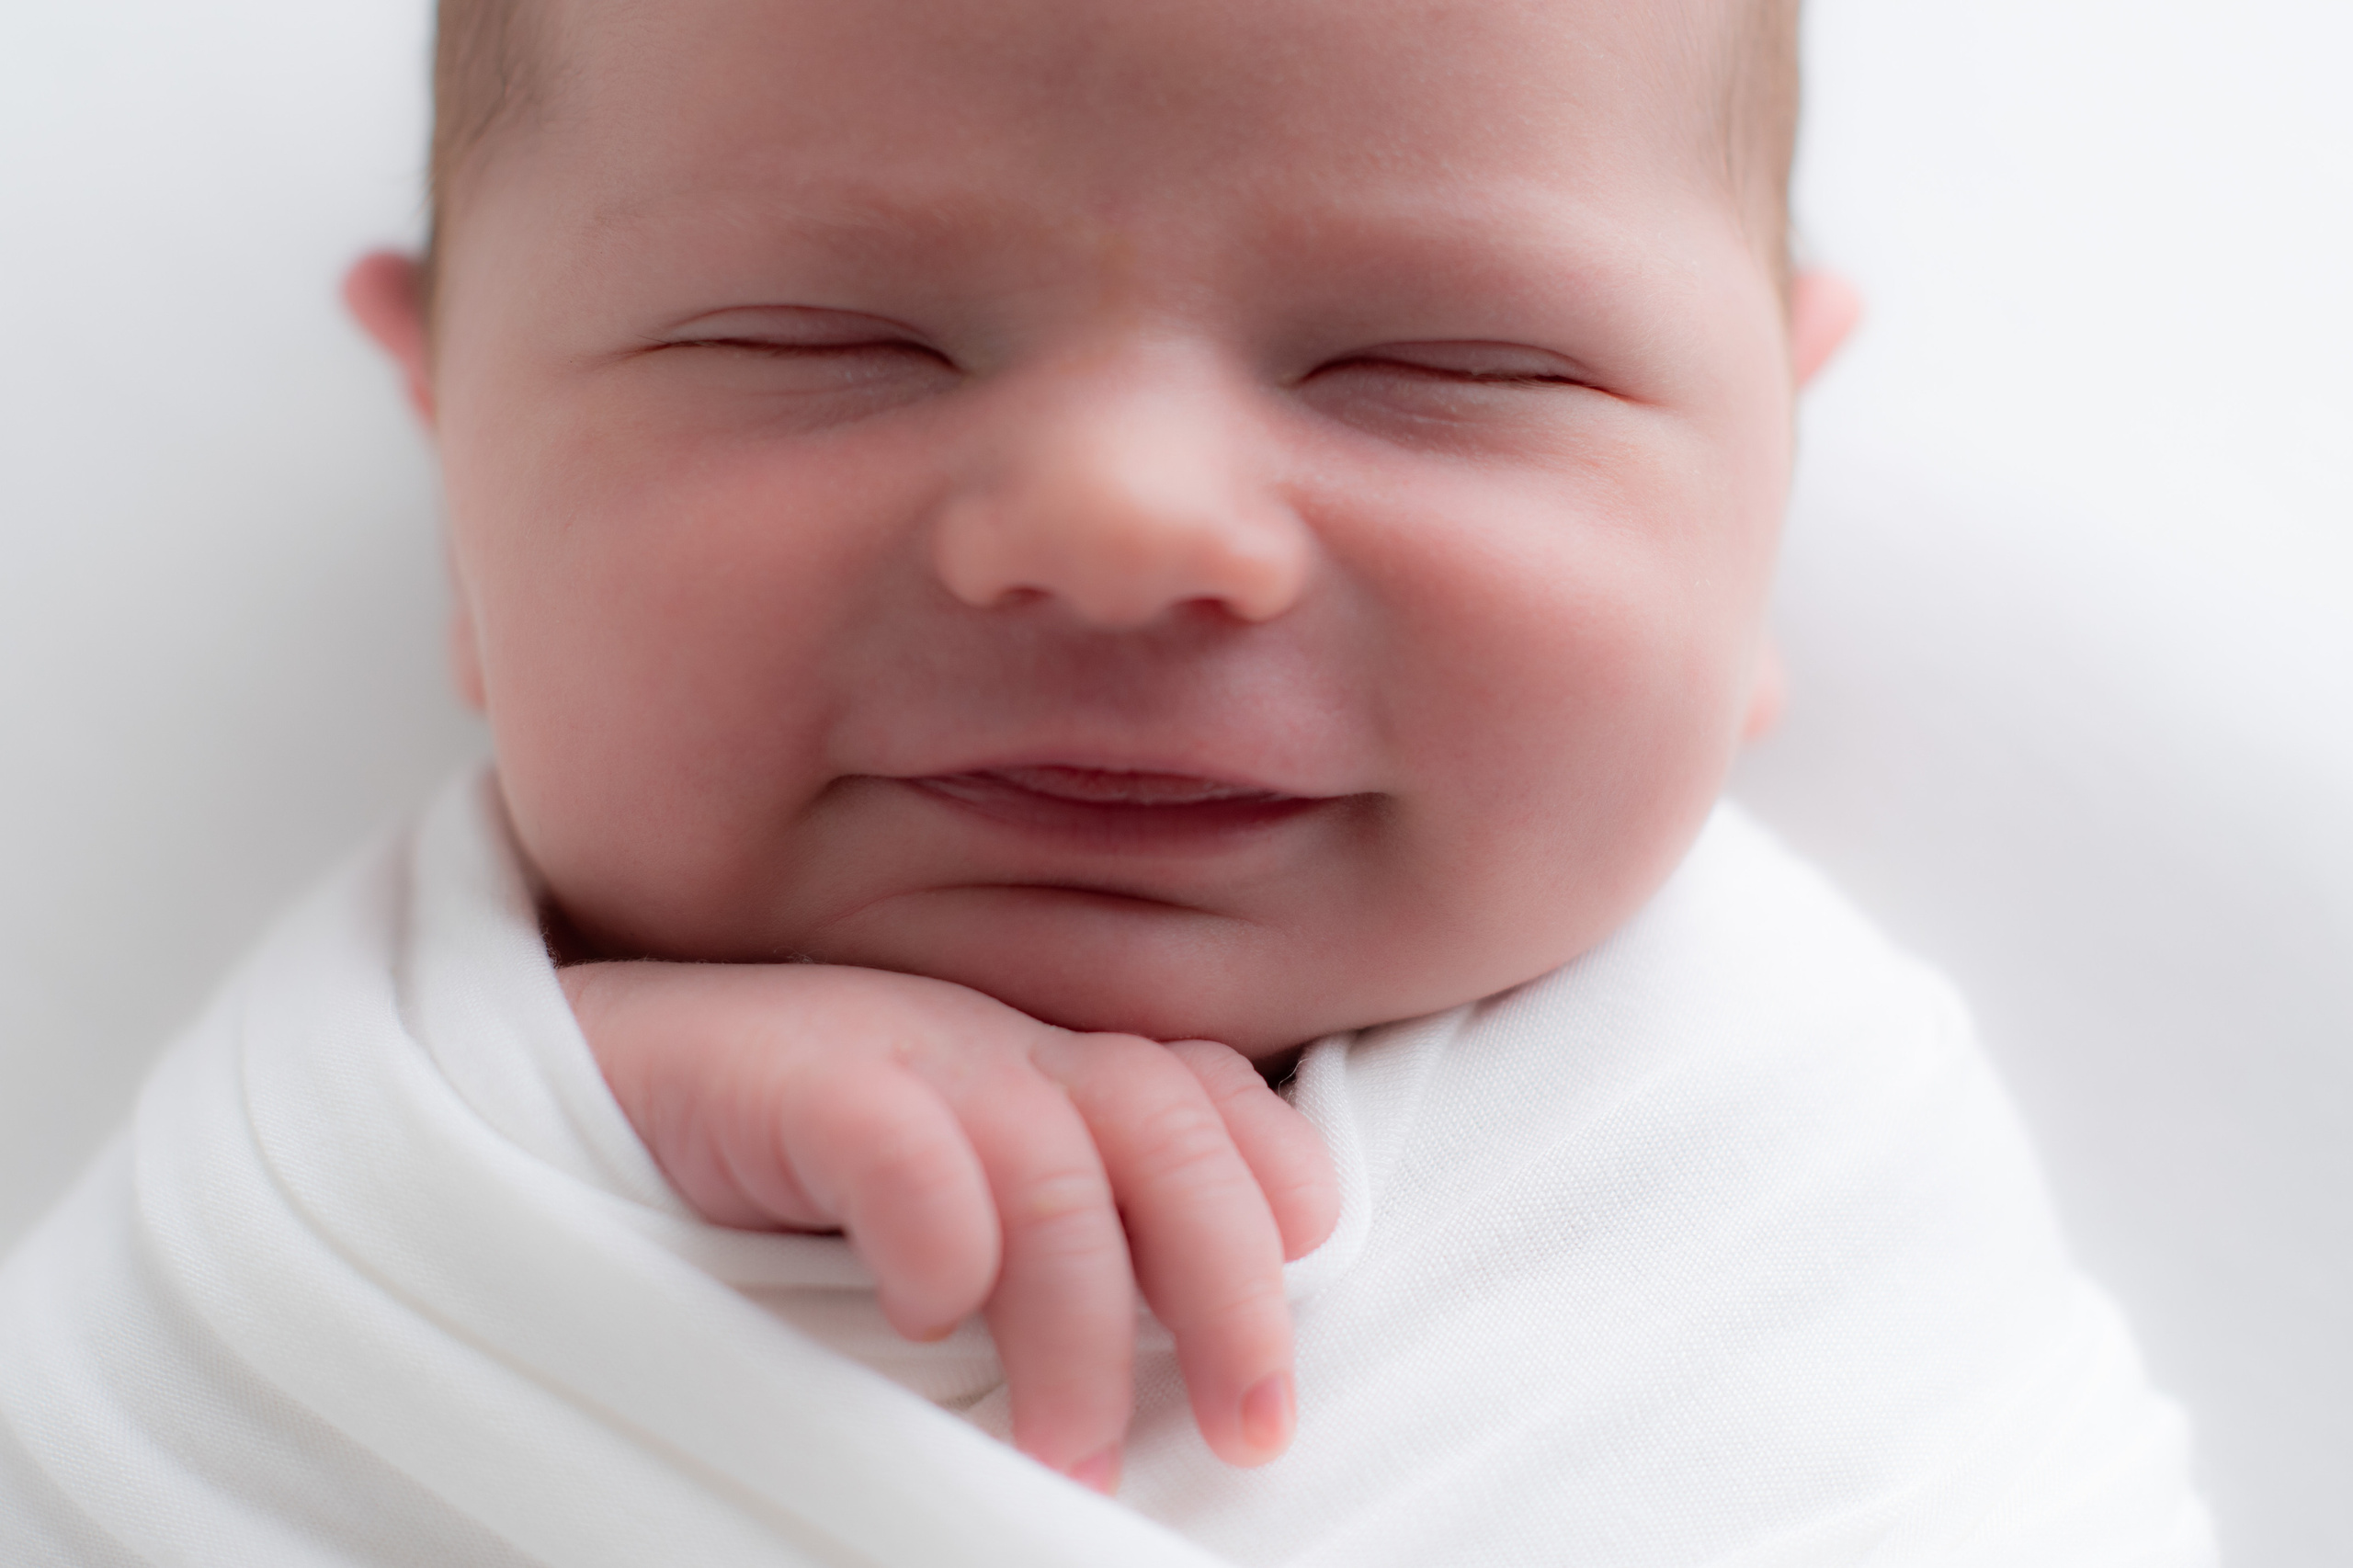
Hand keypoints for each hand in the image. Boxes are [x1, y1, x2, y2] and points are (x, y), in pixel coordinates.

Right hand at [562, 960, 1339, 1490]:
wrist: (549, 1091)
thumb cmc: (749, 1192)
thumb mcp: (934, 1229)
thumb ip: (1034, 1269)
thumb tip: (1148, 1408)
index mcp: (1033, 1068)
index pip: (1201, 1092)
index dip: (1275, 1203)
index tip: (1277, 1364)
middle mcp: (981, 1043)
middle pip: (1166, 1119)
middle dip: (1232, 1286)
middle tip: (1244, 1435)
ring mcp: (882, 1043)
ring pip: (1050, 1151)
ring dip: (1084, 1323)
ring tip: (1069, 1451)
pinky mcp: (771, 1069)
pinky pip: (893, 1134)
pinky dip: (939, 1231)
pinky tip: (928, 1313)